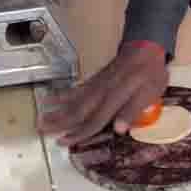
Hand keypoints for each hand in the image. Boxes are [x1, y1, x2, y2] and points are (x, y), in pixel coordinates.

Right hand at [38, 42, 168, 145]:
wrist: (145, 48)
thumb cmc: (151, 73)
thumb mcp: (150, 93)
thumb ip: (133, 110)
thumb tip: (118, 130)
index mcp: (115, 98)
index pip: (94, 120)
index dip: (79, 133)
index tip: (63, 142)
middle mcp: (101, 92)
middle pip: (77, 111)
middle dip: (59, 123)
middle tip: (41, 132)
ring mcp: (96, 85)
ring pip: (73, 101)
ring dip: (56, 111)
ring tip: (40, 120)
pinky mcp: (94, 80)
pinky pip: (75, 90)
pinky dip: (61, 96)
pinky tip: (50, 99)